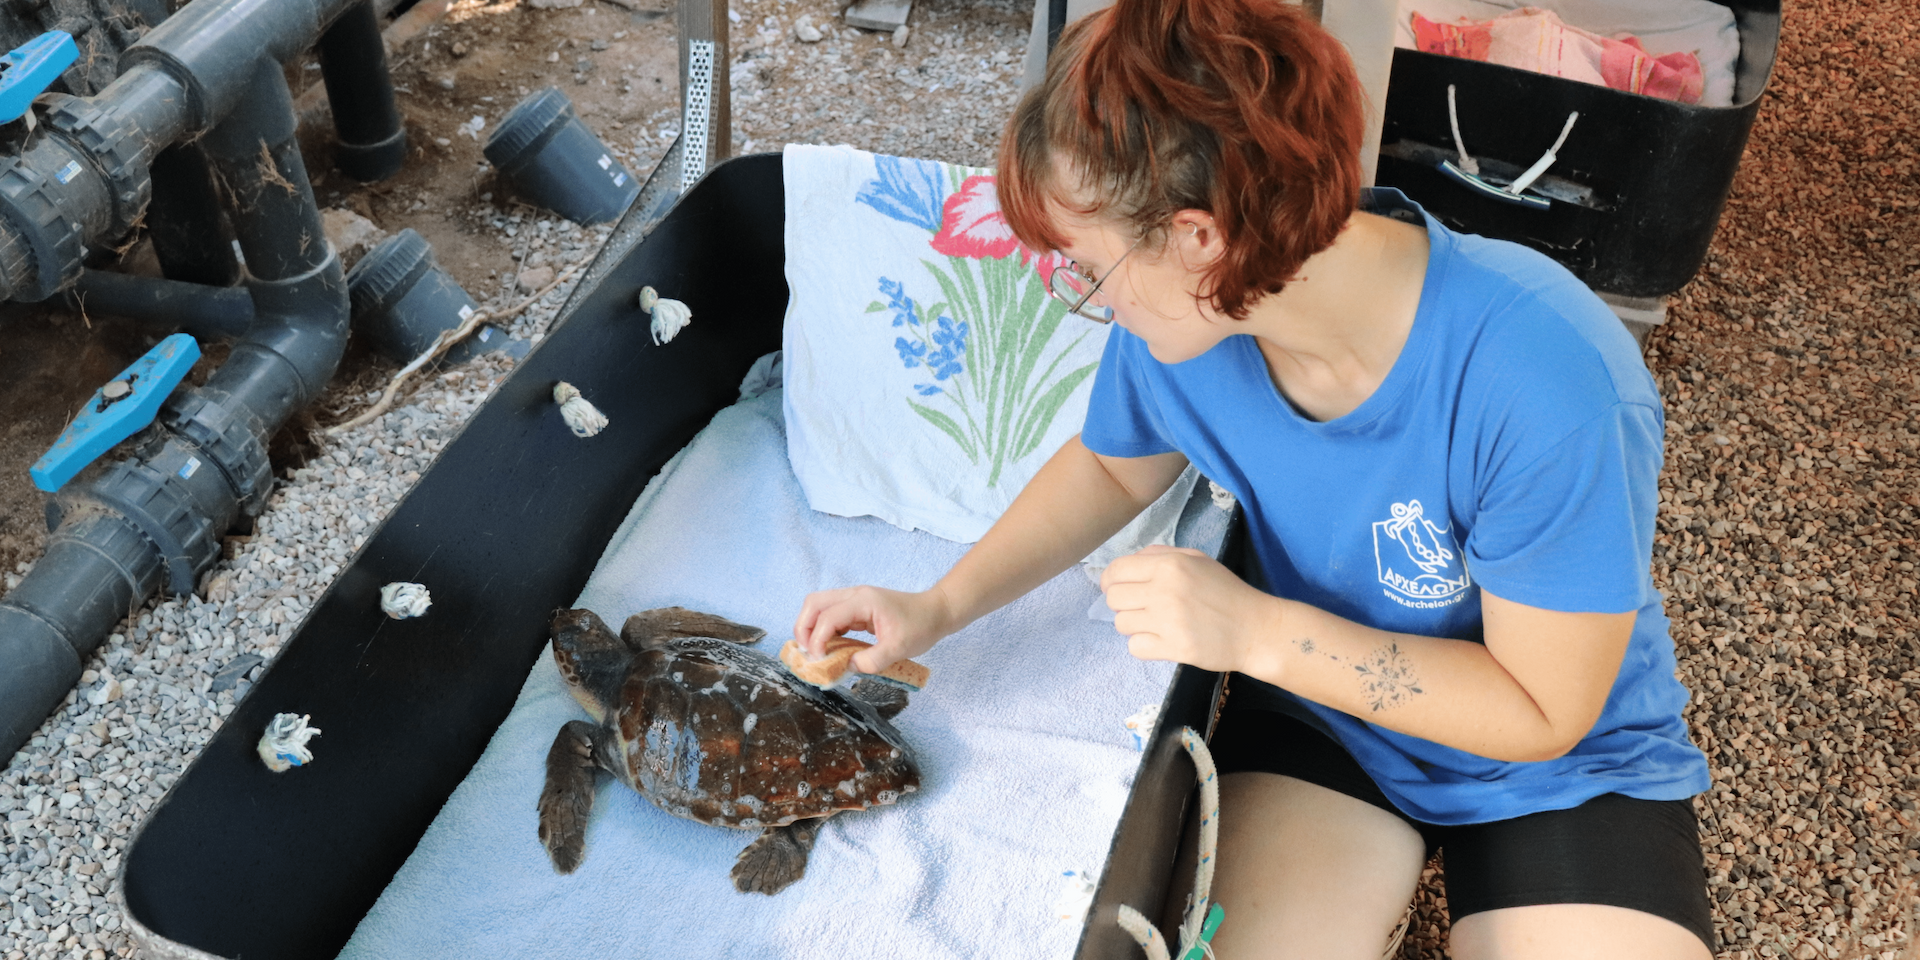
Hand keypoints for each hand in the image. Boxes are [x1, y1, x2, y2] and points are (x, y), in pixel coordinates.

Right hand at [792, 585, 955, 674]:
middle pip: (814, 603)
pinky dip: (824, 630)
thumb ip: (871, 660)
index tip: (819, 661)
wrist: (937, 612)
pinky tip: (829, 648)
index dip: (818, 639)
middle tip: (808, 654)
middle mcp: (855, 595)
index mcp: (864, 601)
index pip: (828, 617)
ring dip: (811, 628)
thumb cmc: (921, 626)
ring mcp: (855, 600)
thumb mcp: (899, 648)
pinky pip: (831, 615)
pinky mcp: (857, 608)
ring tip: (815, 653)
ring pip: (819, 607)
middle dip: (804, 628)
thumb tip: (846, 668)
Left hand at [1099, 545, 1281, 673]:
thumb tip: (1128, 563)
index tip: (1115, 588)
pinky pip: (1135, 647)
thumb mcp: (1197, 560)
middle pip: (1114, 598)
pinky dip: (1144, 645)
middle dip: (1123, 603)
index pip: (1116, 571)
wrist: (1255, 628)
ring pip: (1121, 624)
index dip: (1110, 580)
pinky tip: (1161, 640)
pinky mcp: (1174, 648)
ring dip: (1134, 625)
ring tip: (1155, 624)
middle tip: (1141, 608)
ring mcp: (1168, 621)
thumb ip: (1161, 555)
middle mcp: (1164, 591)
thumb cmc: (1226, 591)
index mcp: (1168, 565)